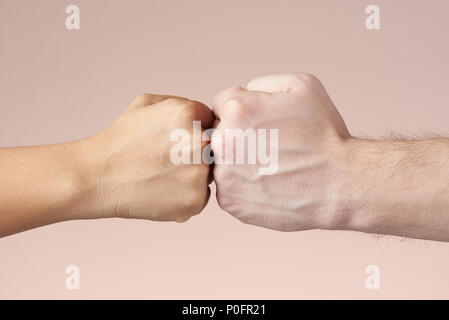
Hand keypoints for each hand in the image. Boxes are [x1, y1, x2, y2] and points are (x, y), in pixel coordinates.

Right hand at [76, 94, 213, 221]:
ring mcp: (199, 175)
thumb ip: (183, 104)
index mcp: (189, 114)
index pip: (211, 120)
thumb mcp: (147, 103)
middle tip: (169, 157)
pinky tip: (163, 189)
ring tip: (162, 173)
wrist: (97, 177)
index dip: (193, 129)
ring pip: (209, 172)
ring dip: (193, 173)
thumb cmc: (120, 138)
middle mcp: (199, 143)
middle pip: (214, 146)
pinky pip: (202, 195)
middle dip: (197, 150)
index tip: (173, 138)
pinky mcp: (195, 201)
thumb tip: (208, 117)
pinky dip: (187, 194)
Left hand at [211, 73, 350, 230]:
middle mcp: (222, 143)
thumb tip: (242, 94)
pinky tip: (269, 185)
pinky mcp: (231, 203)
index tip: (264, 122)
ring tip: (271, 166)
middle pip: (218, 133)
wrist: (340, 184)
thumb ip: (261, 83)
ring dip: (238, 162)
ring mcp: (224, 177)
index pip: (222, 104)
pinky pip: (229, 188)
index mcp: (236, 110)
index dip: (245, 110)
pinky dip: (244, 187)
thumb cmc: (324, 134)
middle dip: (238, 135)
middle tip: (269, 146)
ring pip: (221, 162)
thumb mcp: (301, 86)